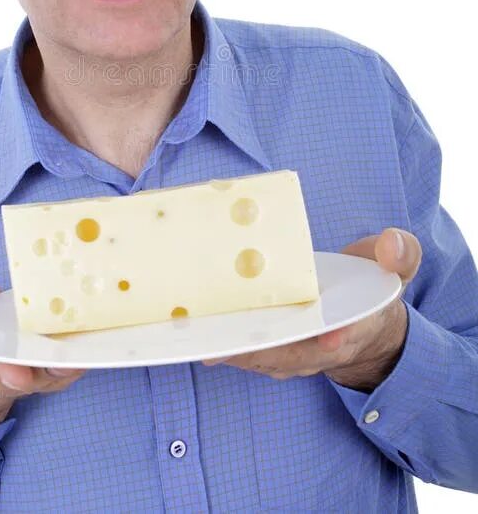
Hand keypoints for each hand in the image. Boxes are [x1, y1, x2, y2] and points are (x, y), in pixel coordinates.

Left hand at [202, 228, 421, 392]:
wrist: (366, 319)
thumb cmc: (375, 285)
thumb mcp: (399, 265)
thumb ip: (401, 253)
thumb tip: (391, 244)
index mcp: (358, 324)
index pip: (346, 334)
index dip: (334, 337)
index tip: (326, 337)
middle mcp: (324, 346)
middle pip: (291, 353)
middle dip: (262, 347)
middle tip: (229, 338)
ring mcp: (298, 353)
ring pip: (265, 356)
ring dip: (236, 349)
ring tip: (203, 336)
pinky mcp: (276, 349)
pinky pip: (250, 351)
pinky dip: (227, 346)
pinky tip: (200, 333)